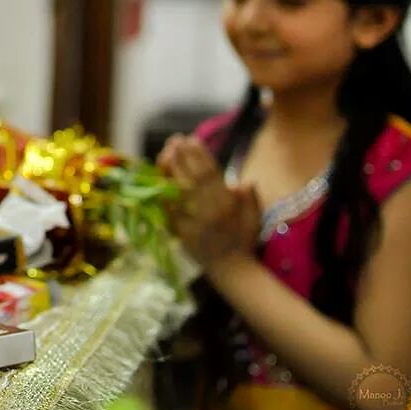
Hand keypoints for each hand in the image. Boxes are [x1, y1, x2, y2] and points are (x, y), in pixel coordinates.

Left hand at [158, 134, 259, 265]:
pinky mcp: (179, 229)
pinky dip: (162, 190)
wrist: (230, 270)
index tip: (192, 139)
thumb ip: (249, 197)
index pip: (211, 173)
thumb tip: (245, 180)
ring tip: (166, 151)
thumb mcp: (253, 217)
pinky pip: (167, 206)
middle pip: (191, 176)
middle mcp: (208, 209)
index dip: (200, 154)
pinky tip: (158, 176)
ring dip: (170, 168)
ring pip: (177, 188)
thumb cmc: (242, 240)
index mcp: (226, 204)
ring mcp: (192, 220)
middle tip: (175, 140)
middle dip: (182, 155)